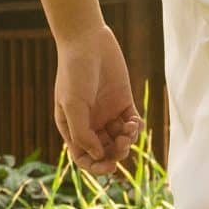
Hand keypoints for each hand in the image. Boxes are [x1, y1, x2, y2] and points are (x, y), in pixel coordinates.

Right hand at [52, 25, 140, 175]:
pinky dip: (136, 128)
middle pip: (105, 152)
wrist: (87, 42)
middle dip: (115, 153)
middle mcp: (90, 123)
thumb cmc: (74, 72)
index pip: (83, 157)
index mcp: (72, 127)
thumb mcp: (73, 104)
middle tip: (122, 143)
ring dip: (127, 140)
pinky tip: (134, 121)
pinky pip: (132, 125)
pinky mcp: (123, 103)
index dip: (95, 166)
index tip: (109, 166)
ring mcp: (107, 114)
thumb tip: (97, 155)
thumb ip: (82, 132)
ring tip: (129, 128)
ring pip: (120, 140)